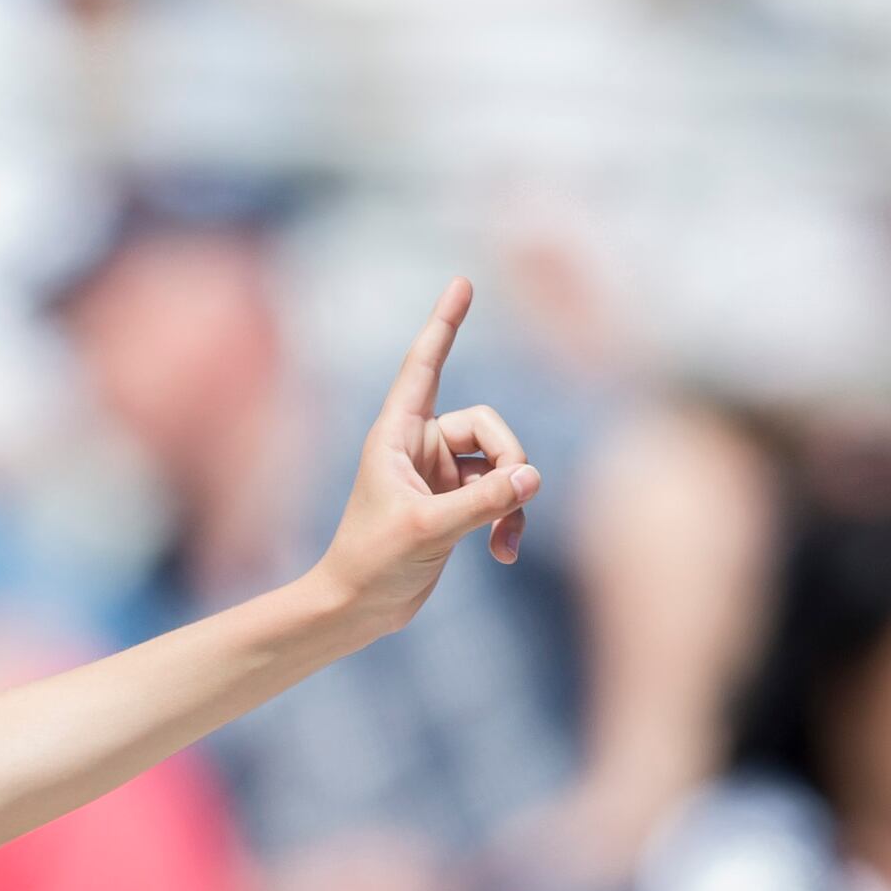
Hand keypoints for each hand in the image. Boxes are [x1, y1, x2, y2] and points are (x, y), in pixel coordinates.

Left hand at [310, 278, 541, 639]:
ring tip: (502, 541)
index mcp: (396, 434)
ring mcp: (441, 473)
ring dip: (512, 499)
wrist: (357, 608)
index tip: (462, 282)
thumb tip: (533, 476)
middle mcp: (420, 445)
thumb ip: (482, 502)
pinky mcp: (456, 502)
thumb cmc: (372, 563)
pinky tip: (504, 554)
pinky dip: (508, 519)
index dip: (445, 324)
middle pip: (490, 424)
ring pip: (503, 461)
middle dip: (510, 462)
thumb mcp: (428, 530)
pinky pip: (502, 493)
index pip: (425, 365)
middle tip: (509, 501)